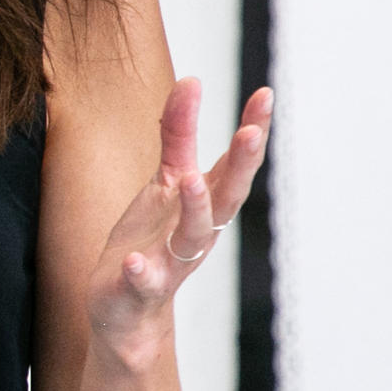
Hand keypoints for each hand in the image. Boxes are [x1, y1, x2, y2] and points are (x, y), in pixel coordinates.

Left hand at [90, 80, 273, 357]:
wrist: (126, 310)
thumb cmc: (152, 238)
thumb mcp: (165, 182)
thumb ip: (177, 134)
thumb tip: (192, 80)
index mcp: (204, 204)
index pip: (233, 164)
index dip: (252, 131)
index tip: (265, 95)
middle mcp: (196, 232)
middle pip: (226, 198)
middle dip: (239, 166)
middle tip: (251, 133)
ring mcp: (170, 261)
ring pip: (191, 237)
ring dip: (194, 209)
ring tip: (189, 180)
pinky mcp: (138, 288)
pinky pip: (144, 281)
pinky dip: (142, 272)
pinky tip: (135, 261)